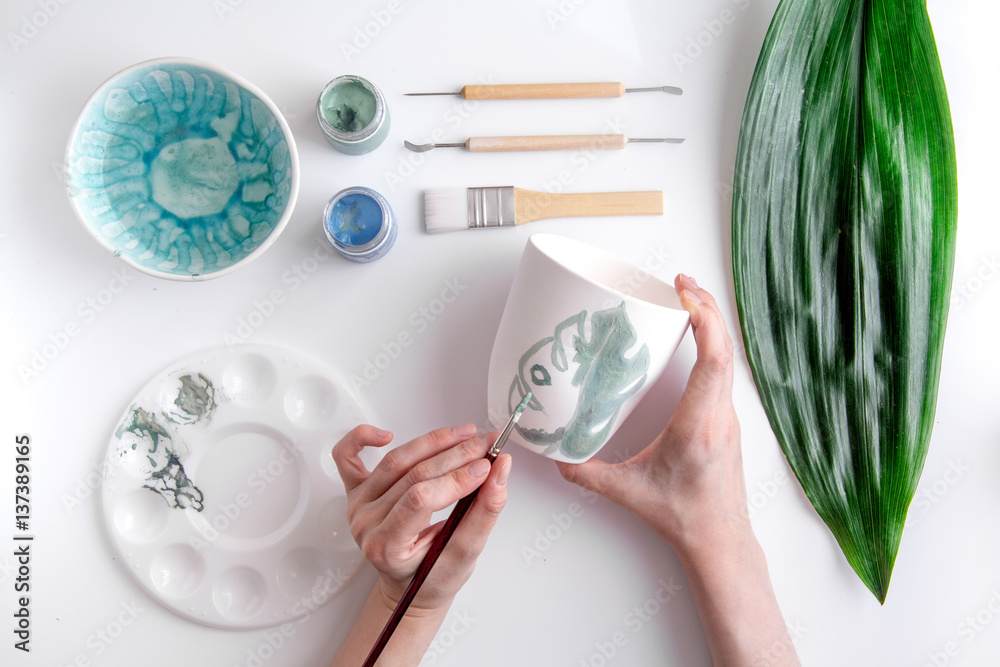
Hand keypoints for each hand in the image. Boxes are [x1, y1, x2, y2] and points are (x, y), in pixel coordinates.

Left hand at [332, 424, 511, 612]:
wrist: (408, 583)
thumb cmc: (432, 578)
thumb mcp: (466, 556)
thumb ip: (485, 512)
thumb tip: (501, 471)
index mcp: (386, 547)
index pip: (420, 499)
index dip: (456, 478)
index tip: (488, 466)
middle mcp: (365, 523)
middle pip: (412, 475)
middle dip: (456, 455)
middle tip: (488, 445)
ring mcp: (358, 504)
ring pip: (395, 460)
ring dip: (434, 441)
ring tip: (466, 434)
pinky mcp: (355, 491)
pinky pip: (347, 457)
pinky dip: (361, 437)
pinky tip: (387, 433)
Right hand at [557, 274, 748, 558]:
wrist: (720, 538)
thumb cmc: (683, 515)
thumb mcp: (627, 492)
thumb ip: (587, 473)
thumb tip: (556, 454)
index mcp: (699, 425)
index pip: (713, 361)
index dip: (704, 320)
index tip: (685, 294)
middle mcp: (720, 415)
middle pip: (725, 348)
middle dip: (706, 307)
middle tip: (680, 282)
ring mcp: (729, 416)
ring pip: (729, 358)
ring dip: (712, 324)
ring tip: (687, 299)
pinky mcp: (727, 420)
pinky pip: (725, 371)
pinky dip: (713, 344)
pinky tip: (696, 336)